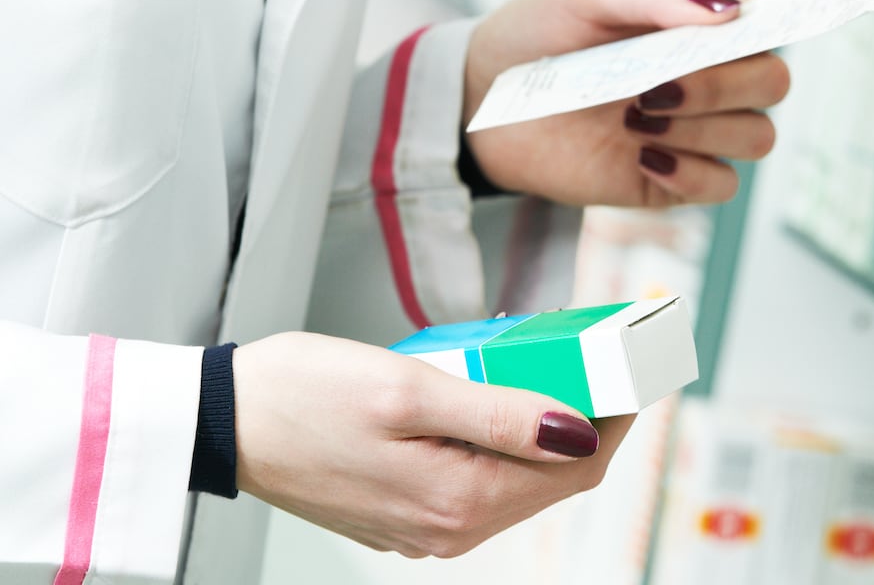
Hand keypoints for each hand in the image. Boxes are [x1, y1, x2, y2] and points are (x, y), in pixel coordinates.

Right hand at [233, 332, 632, 557]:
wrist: (223, 421)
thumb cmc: (301, 395)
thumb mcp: (408, 388)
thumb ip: (499, 414)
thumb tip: (577, 431)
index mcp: (458, 501)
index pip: (576, 467)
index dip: (616, 418)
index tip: (635, 370)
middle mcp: (449, 528)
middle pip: (553, 477)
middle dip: (586, 419)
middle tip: (598, 359)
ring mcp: (426, 525)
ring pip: (518, 480)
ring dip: (543, 428)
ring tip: (549, 368)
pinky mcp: (407, 512)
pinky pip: (479, 481)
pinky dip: (501, 442)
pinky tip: (496, 399)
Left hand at [463, 0, 789, 207]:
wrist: (484, 104)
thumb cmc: (538, 34)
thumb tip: (732, 13)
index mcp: (699, 24)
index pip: (767, 27)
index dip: (767, 31)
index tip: (735, 38)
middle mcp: (708, 77)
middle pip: (773, 84)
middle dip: (721, 85)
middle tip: (652, 84)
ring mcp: (694, 132)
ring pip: (757, 137)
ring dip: (701, 127)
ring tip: (632, 118)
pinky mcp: (673, 180)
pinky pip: (722, 186)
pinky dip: (690, 171)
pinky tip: (640, 154)